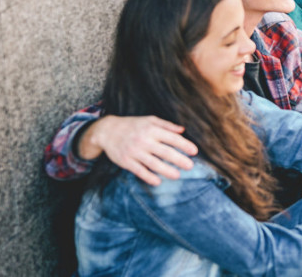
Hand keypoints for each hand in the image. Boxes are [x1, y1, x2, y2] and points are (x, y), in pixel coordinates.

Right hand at [82, 115, 197, 185]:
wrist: (107, 131)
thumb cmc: (133, 125)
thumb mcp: (149, 120)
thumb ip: (167, 125)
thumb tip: (183, 130)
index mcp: (152, 129)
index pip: (172, 138)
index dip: (184, 145)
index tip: (194, 151)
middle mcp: (144, 140)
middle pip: (165, 152)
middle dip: (179, 159)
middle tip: (190, 166)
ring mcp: (134, 152)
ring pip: (153, 163)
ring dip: (166, 170)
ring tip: (177, 175)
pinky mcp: (126, 161)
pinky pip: (139, 170)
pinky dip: (148, 177)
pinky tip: (158, 181)